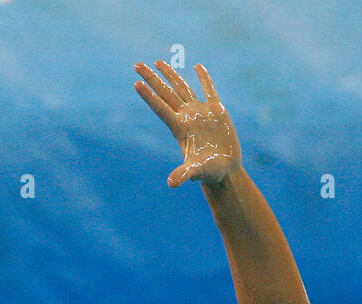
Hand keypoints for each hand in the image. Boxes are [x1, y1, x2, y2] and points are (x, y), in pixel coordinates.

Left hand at [135, 60, 240, 187]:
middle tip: (137, 65)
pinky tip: (197, 66)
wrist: (225, 171)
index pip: (161, 108)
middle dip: (152, 78)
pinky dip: (205, 79)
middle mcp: (186, 117)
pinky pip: (209, 90)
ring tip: (157, 62)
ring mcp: (200, 112)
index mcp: (180, 128)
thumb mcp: (197, 171)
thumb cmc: (209, 172)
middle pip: (166, 93)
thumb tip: (172, 183)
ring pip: (182, 88)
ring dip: (171, 74)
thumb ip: (184, 174)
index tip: (136, 83)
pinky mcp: (216, 111)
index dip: (149, 96)